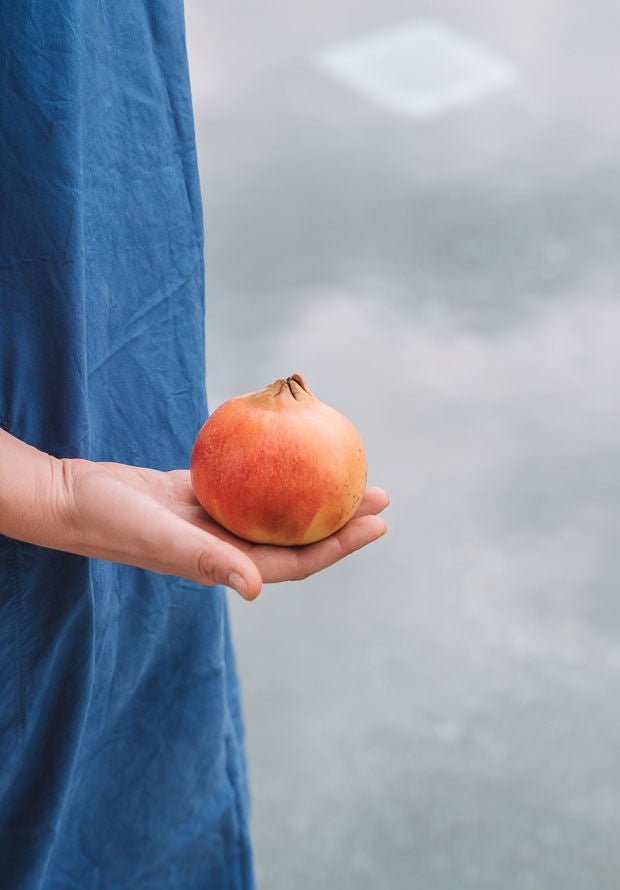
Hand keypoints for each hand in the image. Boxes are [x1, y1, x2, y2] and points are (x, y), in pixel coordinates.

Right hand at [51, 459, 388, 599]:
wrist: (73, 496)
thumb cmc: (110, 518)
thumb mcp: (157, 534)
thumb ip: (204, 559)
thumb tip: (253, 589)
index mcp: (226, 564)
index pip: (297, 560)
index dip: (340, 546)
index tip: (379, 523)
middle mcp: (228, 546)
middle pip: (298, 535)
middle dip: (342, 520)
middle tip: (379, 492)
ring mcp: (217, 521)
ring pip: (278, 509)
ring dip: (314, 494)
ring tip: (345, 469)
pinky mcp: (203, 496)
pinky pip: (251, 482)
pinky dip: (276, 469)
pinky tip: (291, 445)